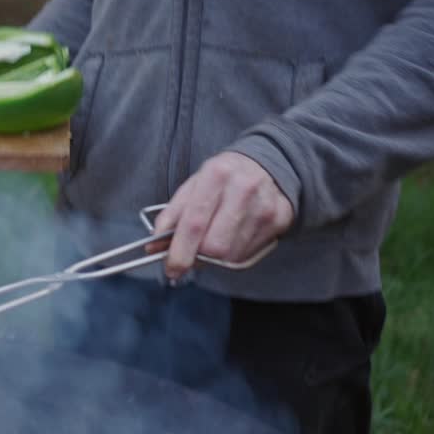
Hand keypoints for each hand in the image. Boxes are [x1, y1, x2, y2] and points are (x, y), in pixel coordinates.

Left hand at [147, 152, 293, 280]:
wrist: (268, 165)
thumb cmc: (223, 178)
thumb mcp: (193, 187)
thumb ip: (171, 216)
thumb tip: (153, 246)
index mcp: (216, 175)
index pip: (194, 224)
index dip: (180, 252)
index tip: (172, 268)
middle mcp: (243, 189)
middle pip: (215, 246)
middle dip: (198, 256)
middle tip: (192, 253)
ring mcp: (265, 205)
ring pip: (232, 255)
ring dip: (216, 258)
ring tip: (215, 239)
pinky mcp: (280, 219)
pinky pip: (248, 254)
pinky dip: (234, 254)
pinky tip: (233, 237)